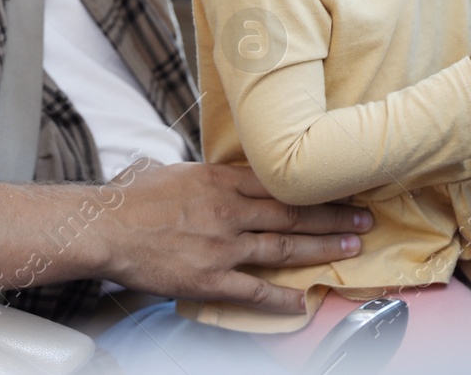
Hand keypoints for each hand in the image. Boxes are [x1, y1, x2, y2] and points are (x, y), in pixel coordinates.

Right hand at [98, 158, 369, 314]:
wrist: (105, 227)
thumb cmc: (130, 198)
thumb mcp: (169, 170)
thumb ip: (197, 174)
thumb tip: (202, 172)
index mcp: (219, 180)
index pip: (278, 181)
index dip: (313, 185)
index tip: (338, 184)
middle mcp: (229, 210)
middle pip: (293, 212)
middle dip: (333, 215)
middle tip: (364, 217)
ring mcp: (223, 245)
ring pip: (284, 246)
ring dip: (322, 248)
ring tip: (351, 248)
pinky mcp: (211, 278)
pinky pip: (255, 290)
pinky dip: (281, 297)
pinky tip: (302, 299)